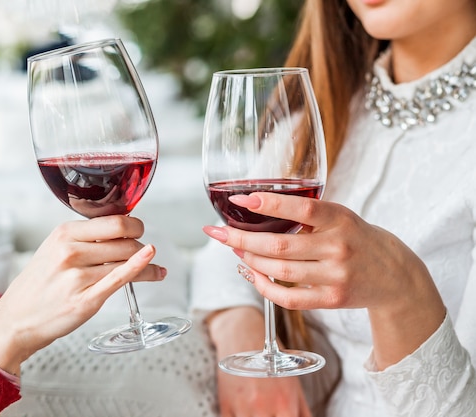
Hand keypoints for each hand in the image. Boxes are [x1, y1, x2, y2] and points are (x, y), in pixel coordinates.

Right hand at [0, 215, 164, 374]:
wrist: (15, 320)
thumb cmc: (38, 286)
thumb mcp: (53, 250)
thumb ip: (84, 238)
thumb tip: (122, 229)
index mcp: (63, 234)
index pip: (114, 221)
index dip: (133, 225)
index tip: (138, 230)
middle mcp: (70, 252)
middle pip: (125, 241)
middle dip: (140, 246)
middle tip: (144, 252)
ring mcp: (77, 277)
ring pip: (127, 261)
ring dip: (148, 265)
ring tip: (156, 269)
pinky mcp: (86, 300)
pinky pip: (121, 279)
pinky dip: (142, 270)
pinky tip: (155, 268)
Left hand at [203, 192, 445, 368]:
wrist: (395, 275)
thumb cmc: (357, 238)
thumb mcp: (340, 216)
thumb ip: (307, 214)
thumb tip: (254, 209)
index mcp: (340, 218)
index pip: (302, 209)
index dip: (269, 204)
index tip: (240, 200)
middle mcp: (339, 247)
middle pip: (280, 246)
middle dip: (241, 238)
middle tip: (216, 231)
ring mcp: (336, 276)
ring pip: (280, 271)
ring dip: (250, 260)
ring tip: (234, 248)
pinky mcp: (332, 299)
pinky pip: (289, 298)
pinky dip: (263, 286)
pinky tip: (251, 273)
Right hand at [207, 307, 311, 416]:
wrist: (243, 334)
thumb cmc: (271, 359)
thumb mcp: (294, 384)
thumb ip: (303, 411)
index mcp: (284, 404)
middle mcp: (263, 408)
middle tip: (269, 412)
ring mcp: (241, 407)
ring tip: (257, 409)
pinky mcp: (224, 406)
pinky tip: (244, 409)